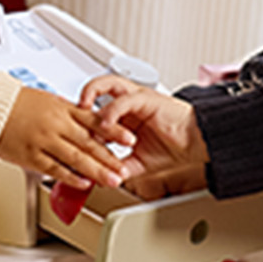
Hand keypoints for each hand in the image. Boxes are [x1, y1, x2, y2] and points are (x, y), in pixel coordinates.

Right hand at [0, 86, 125, 190]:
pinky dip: (70, 177)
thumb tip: (88, 121)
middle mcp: (56, 125)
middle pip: (89, 143)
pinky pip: (54, 169)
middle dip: (110, 159)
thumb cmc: (16, 104)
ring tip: (112, 180)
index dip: (114, 132)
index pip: (95, 121)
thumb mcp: (48, 100)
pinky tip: (84, 183)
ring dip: (96, 171)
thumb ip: (69, 112)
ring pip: (75, 159)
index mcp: (62, 109)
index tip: (130, 140)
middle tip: (124, 170)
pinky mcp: (30, 156)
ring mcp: (43, 142)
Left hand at [79, 76, 208, 198]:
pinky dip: (111, 111)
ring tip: (81, 108)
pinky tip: (105, 125)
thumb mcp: (137, 162)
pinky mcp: (147, 99)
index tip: (67, 130)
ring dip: (91, 93)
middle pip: (97, 88)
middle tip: (67, 114)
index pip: (95, 107)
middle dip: (79, 98)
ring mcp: (136, 99)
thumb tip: (100, 178)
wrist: (196, 142)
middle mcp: (127, 103)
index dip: (79, 117)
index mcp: (123, 114)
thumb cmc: (172, 146)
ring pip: (108, 83)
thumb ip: (118, 166)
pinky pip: (124, 99)